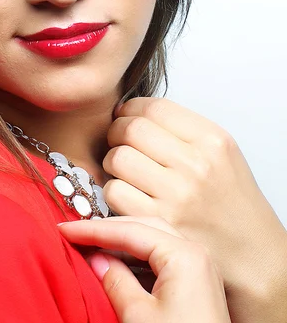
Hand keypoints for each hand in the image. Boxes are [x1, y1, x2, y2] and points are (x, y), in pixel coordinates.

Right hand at [58, 215, 230, 322]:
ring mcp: (199, 269)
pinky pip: (161, 259)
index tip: (65, 229)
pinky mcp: (197, 285)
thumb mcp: (138, 316)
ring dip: (121, 243)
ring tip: (91, 247)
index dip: (93, 230)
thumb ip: (114, 281)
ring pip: (152, 240)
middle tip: (76, 233)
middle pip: (143, 227)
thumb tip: (95, 258)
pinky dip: (136, 259)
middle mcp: (196, 254)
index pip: (129, 231)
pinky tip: (116, 266)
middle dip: (107, 229)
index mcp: (184, 256)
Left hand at [103, 97, 286, 322]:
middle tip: (119, 141)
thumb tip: (132, 111)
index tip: (125, 115)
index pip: (154, 107)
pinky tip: (127, 194)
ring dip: (111, 162)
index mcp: (212, 141)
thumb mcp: (220, 154)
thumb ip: (181, 129)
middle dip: (116, 132)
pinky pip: (114, 192)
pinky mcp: (158, 223)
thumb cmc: (231, 204)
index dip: (130, 108)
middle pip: (130, 128)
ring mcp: (177, 196)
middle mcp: (196, 166)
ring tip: (124, 170)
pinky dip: (114, 191)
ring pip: (117, 158)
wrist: (252, 257)